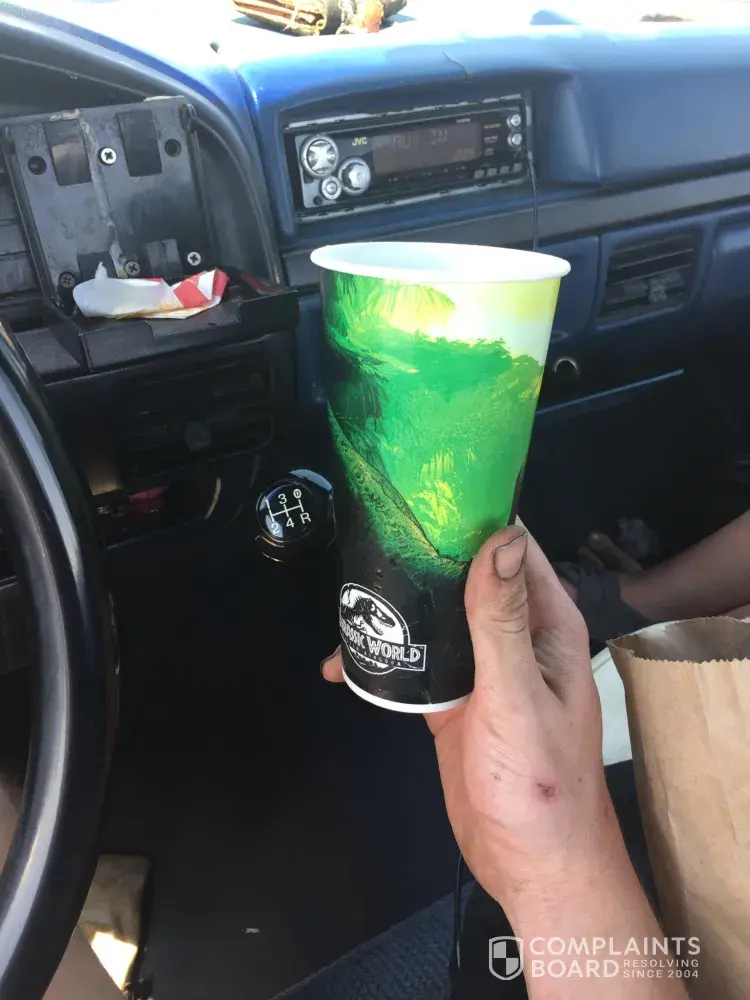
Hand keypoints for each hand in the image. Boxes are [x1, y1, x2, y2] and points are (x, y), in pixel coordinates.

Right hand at [322, 525, 624, 911]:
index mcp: (545, 623)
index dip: (473, 515)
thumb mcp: (517, 696)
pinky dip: (382, 658)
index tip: (422, 493)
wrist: (532, 864)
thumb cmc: (540, 782)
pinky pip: (415, 663)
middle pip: (465, 576)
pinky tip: (340, 662)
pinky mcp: (452, 701)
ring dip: (397, 604)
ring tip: (346, 595)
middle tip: (365, 540)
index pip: (512, 547)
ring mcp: (480, 668)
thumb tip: (501, 536)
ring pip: (436, 616)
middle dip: (420, 557)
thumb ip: (501, 622)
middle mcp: (513, 635)